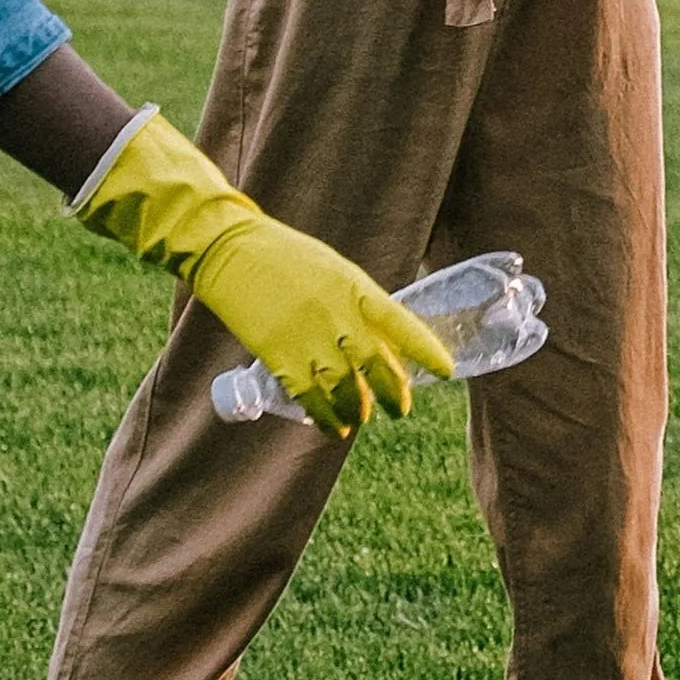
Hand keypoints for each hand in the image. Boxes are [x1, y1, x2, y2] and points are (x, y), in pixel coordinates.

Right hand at [75, 109, 453, 434]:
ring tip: (363, 418)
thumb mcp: (334, 270)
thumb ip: (358, 304)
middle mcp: (336, 315)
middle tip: (402, 409)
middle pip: (376, 365)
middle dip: (394, 393)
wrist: (231, 252)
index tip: (447, 371)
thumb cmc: (287, 257)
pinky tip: (333, 427)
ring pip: (345, 388)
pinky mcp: (278, 355)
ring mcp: (307, 337)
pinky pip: (310, 396)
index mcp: (354, 287)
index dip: (426, 350)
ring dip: (359, 410)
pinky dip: (324, 417)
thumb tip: (380, 342)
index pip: (400, 324)